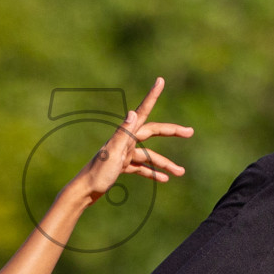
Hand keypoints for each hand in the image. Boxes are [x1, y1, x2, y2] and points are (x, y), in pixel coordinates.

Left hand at [71, 77, 193, 205]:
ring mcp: (124, 153)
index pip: (142, 112)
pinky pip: (141, 167)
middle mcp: (125, 141)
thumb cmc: (98, 174)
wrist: (84, 192)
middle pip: (152, 132)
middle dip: (171, 132)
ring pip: (150, 155)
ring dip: (165, 163)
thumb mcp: (113, 153)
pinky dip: (152, 172)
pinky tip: (164, 180)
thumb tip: (132, 112)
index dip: (152, 96)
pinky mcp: (122, 166)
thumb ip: (123, 134)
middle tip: (190, 132)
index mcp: (124, 135)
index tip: (160, 81)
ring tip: (181, 173)